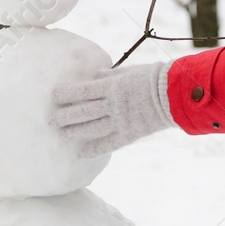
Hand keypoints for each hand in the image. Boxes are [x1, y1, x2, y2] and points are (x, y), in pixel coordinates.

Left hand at [50, 62, 174, 158]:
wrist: (174, 94)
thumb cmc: (153, 77)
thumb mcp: (129, 71)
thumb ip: (110, 74)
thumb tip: (94, 74)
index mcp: (112, 85)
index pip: (83, 90)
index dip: (67, 94)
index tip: (53, 96)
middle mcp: (113, 103)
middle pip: (84, 110)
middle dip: (66, 115)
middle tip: (51, 119)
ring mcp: (121, 120)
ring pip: (93, 127)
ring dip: (76, 131)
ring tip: (63, 133)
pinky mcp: (130, 133)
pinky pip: (109, 143)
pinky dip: (95, 149)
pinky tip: (82, 154)